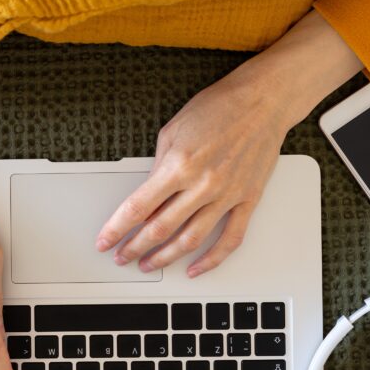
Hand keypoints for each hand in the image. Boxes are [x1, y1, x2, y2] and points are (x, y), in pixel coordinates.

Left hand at [96, 10, 362, 275]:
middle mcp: (202, 184)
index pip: (137, 208)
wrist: (263, 101)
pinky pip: (230, 239)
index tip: (105, 241)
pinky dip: (211, 260)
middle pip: (159, 229)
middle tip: (122, 257)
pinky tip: (195, 268)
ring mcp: (226, 195)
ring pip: (190, 240)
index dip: (117, 230)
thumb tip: (149, 194)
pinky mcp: (247, 200)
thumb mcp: (173, 130)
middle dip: (135, 248)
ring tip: (149, 264)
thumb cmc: (219, 107)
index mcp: (179, 165)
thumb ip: (159, 166)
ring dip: (165, 258)